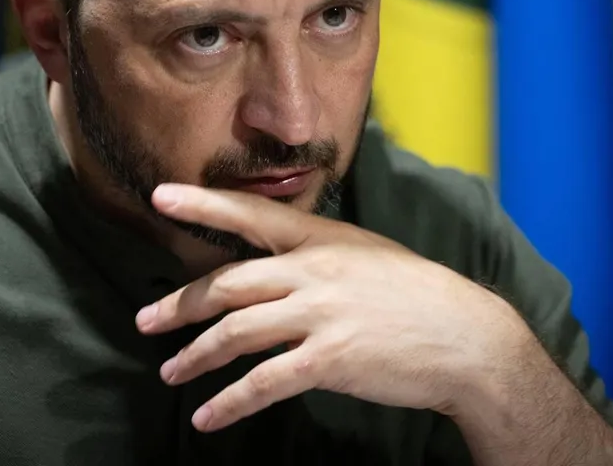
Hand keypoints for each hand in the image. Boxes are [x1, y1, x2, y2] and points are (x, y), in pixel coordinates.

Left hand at [133, 183, 530, 432]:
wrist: (465, 336)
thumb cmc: (415, 295)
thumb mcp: (364, 257)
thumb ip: (316, 259)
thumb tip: (274, 270)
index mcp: (320, 239)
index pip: (249, 215)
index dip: (201, 205)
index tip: (160, 196)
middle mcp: (313, 270)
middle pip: (228, 284)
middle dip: (181, 305)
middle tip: (146, 321)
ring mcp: (320, 314)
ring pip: (237, 332)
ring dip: (195, 356)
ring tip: (171, 372)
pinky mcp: (330, 358)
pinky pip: (263, 382)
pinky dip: (229, 401)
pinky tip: (207, 416)